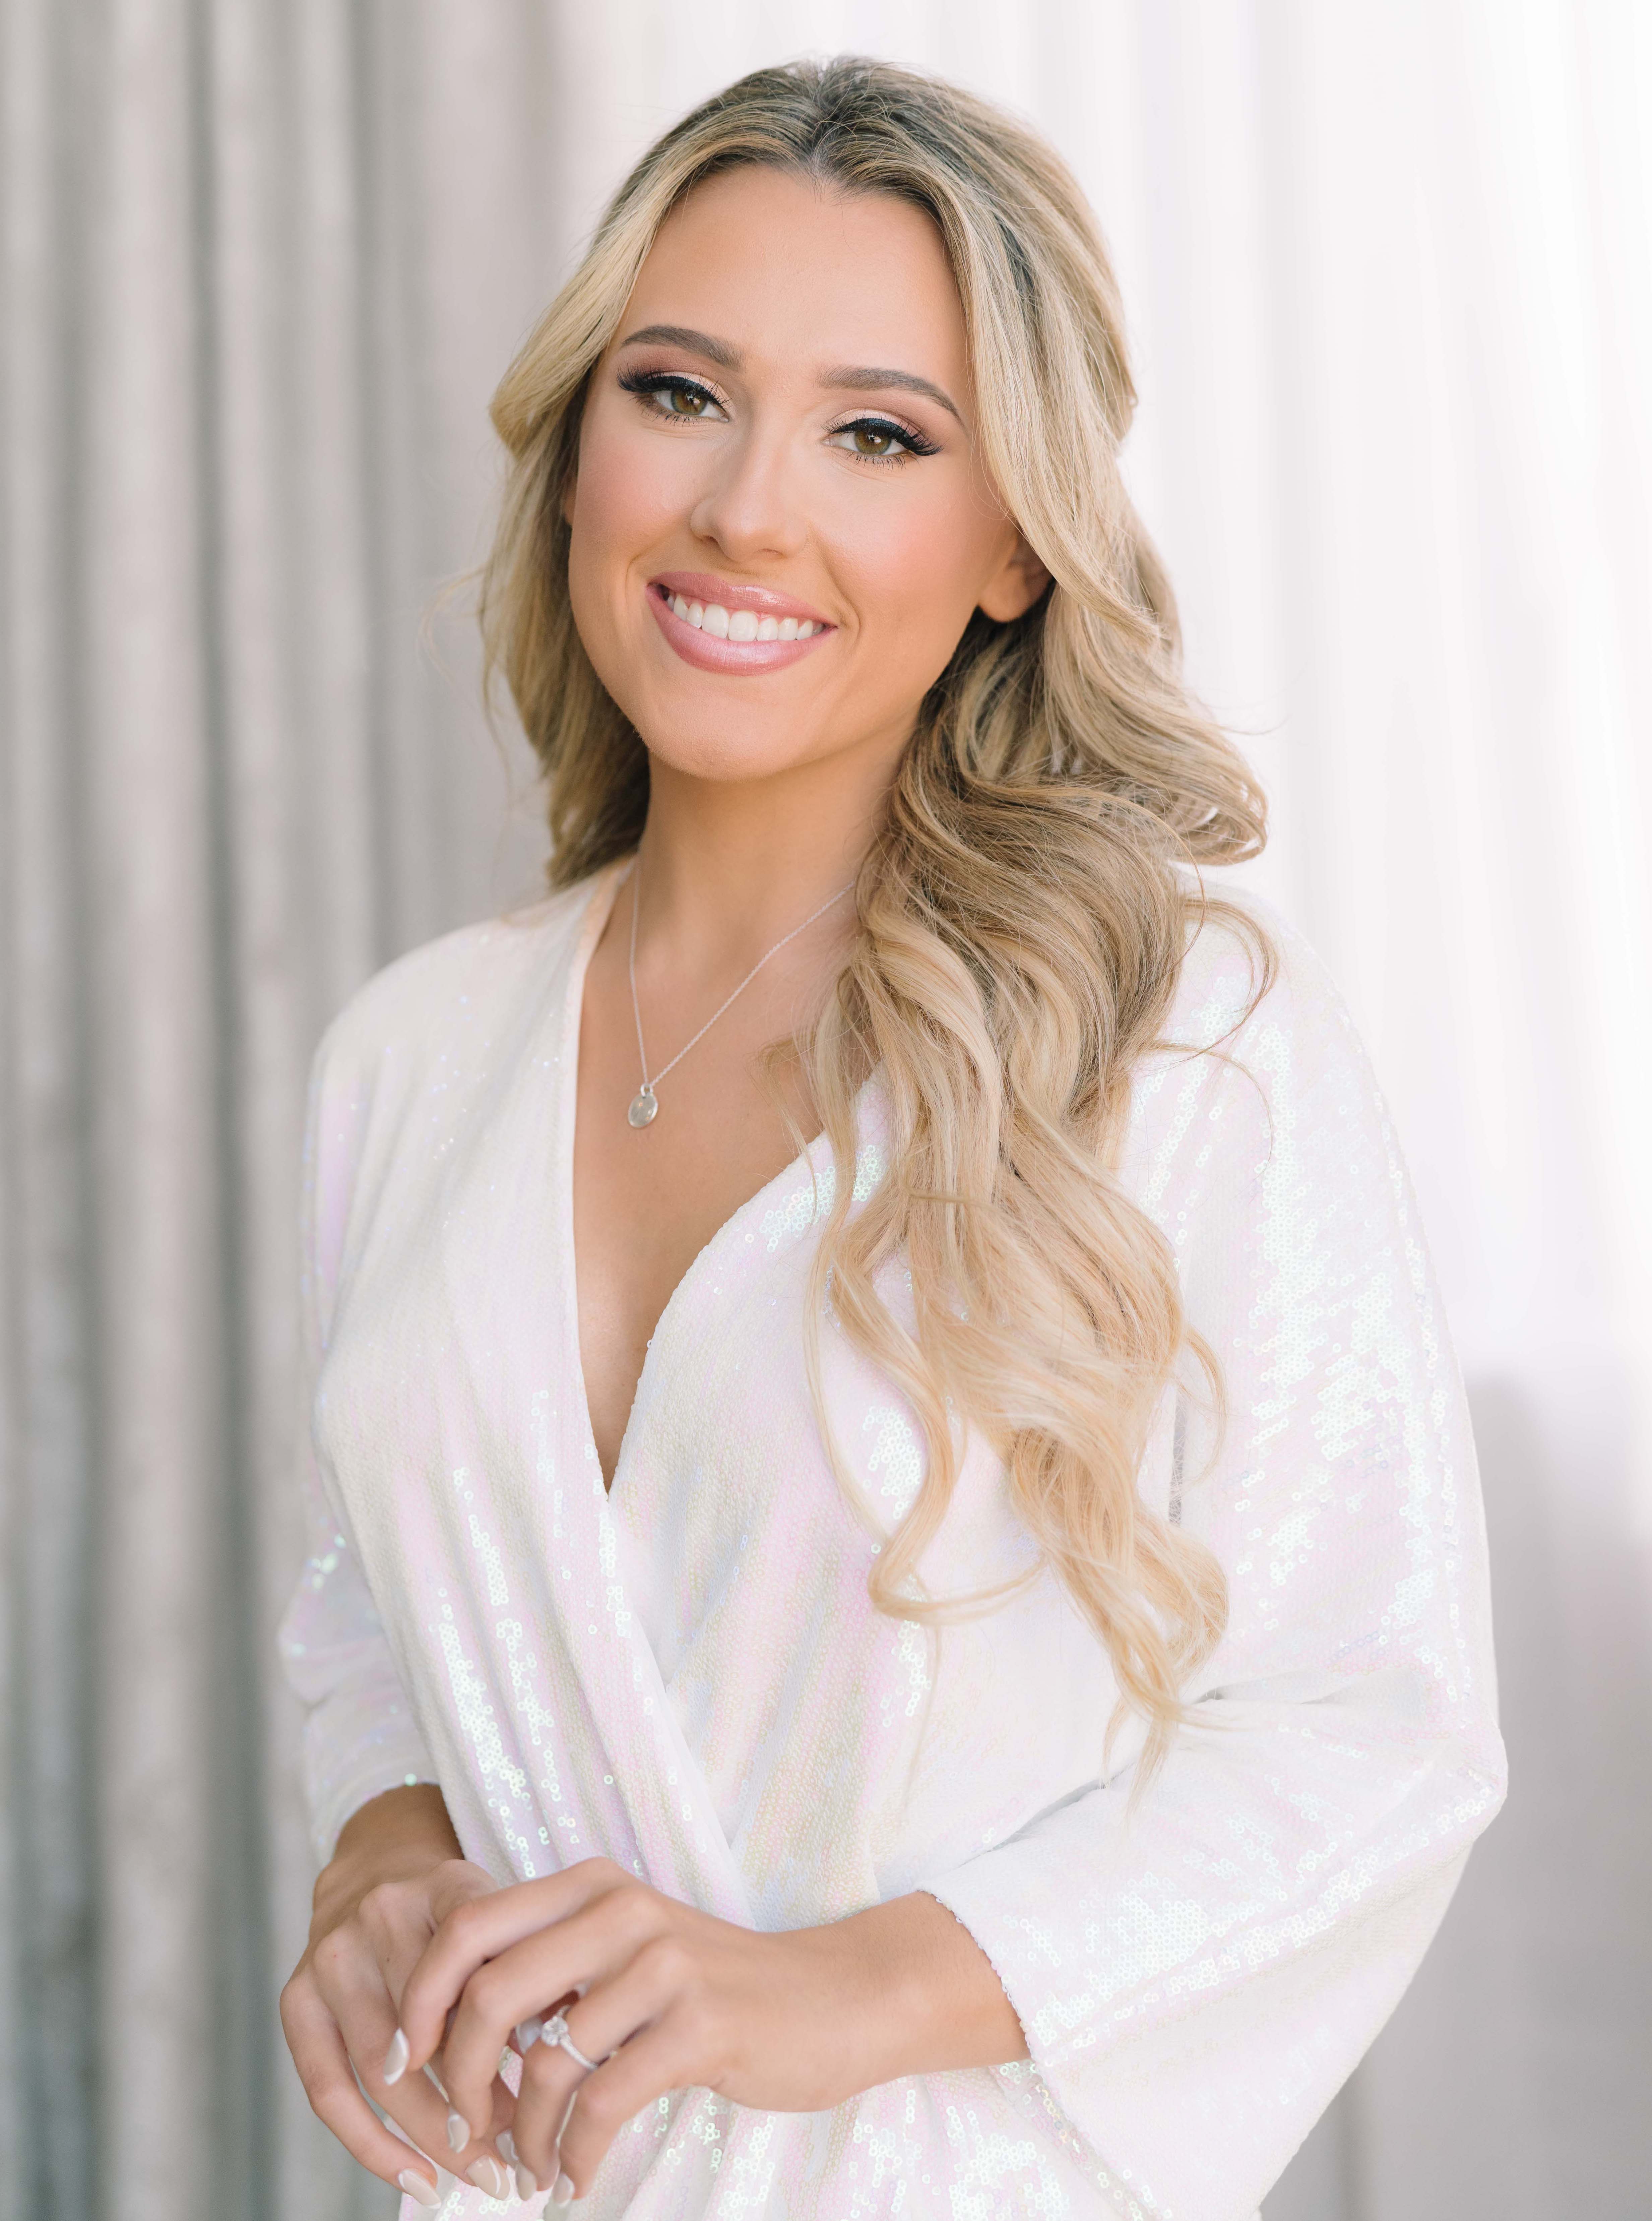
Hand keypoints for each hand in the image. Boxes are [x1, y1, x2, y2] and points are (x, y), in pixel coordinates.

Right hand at [278, 1787, 516, 2205]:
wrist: (378, 1866)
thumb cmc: (462, 1914)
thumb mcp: (507, 1919)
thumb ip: (532, 1974)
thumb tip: (565, 2059)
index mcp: (445, 1886)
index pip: (475, 1968)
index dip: (504, 2042)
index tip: (541, 2101)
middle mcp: (381, 1914)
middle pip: (427, 2033)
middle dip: (473, 2108)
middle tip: (516, 2158)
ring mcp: (332, 1956)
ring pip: (381, 2070)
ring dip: (432, 2135)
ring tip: (479, 2173)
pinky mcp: (297, 1997)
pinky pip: (327, 2089)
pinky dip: (372, 2145)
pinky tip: (417, 2178)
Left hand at [395, 1858, 1026, 2203]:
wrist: (833, 1998)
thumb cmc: (717, 1987)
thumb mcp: (627, 1954)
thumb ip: (554, 1969)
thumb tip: (456, 2029)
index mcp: (592, 1885)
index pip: (468, 1927)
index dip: (420, 1998)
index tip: (404, 2061)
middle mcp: (622, 1910)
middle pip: (490, 1993)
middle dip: (460, 2079)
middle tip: (465, 2135)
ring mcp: (663, 1965)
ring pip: (546, 2060)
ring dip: (524, 2134)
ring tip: (528, 2169)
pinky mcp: (699, 2025)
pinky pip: (604, 2100)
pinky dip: (577, 2155)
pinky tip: (576, 2179)